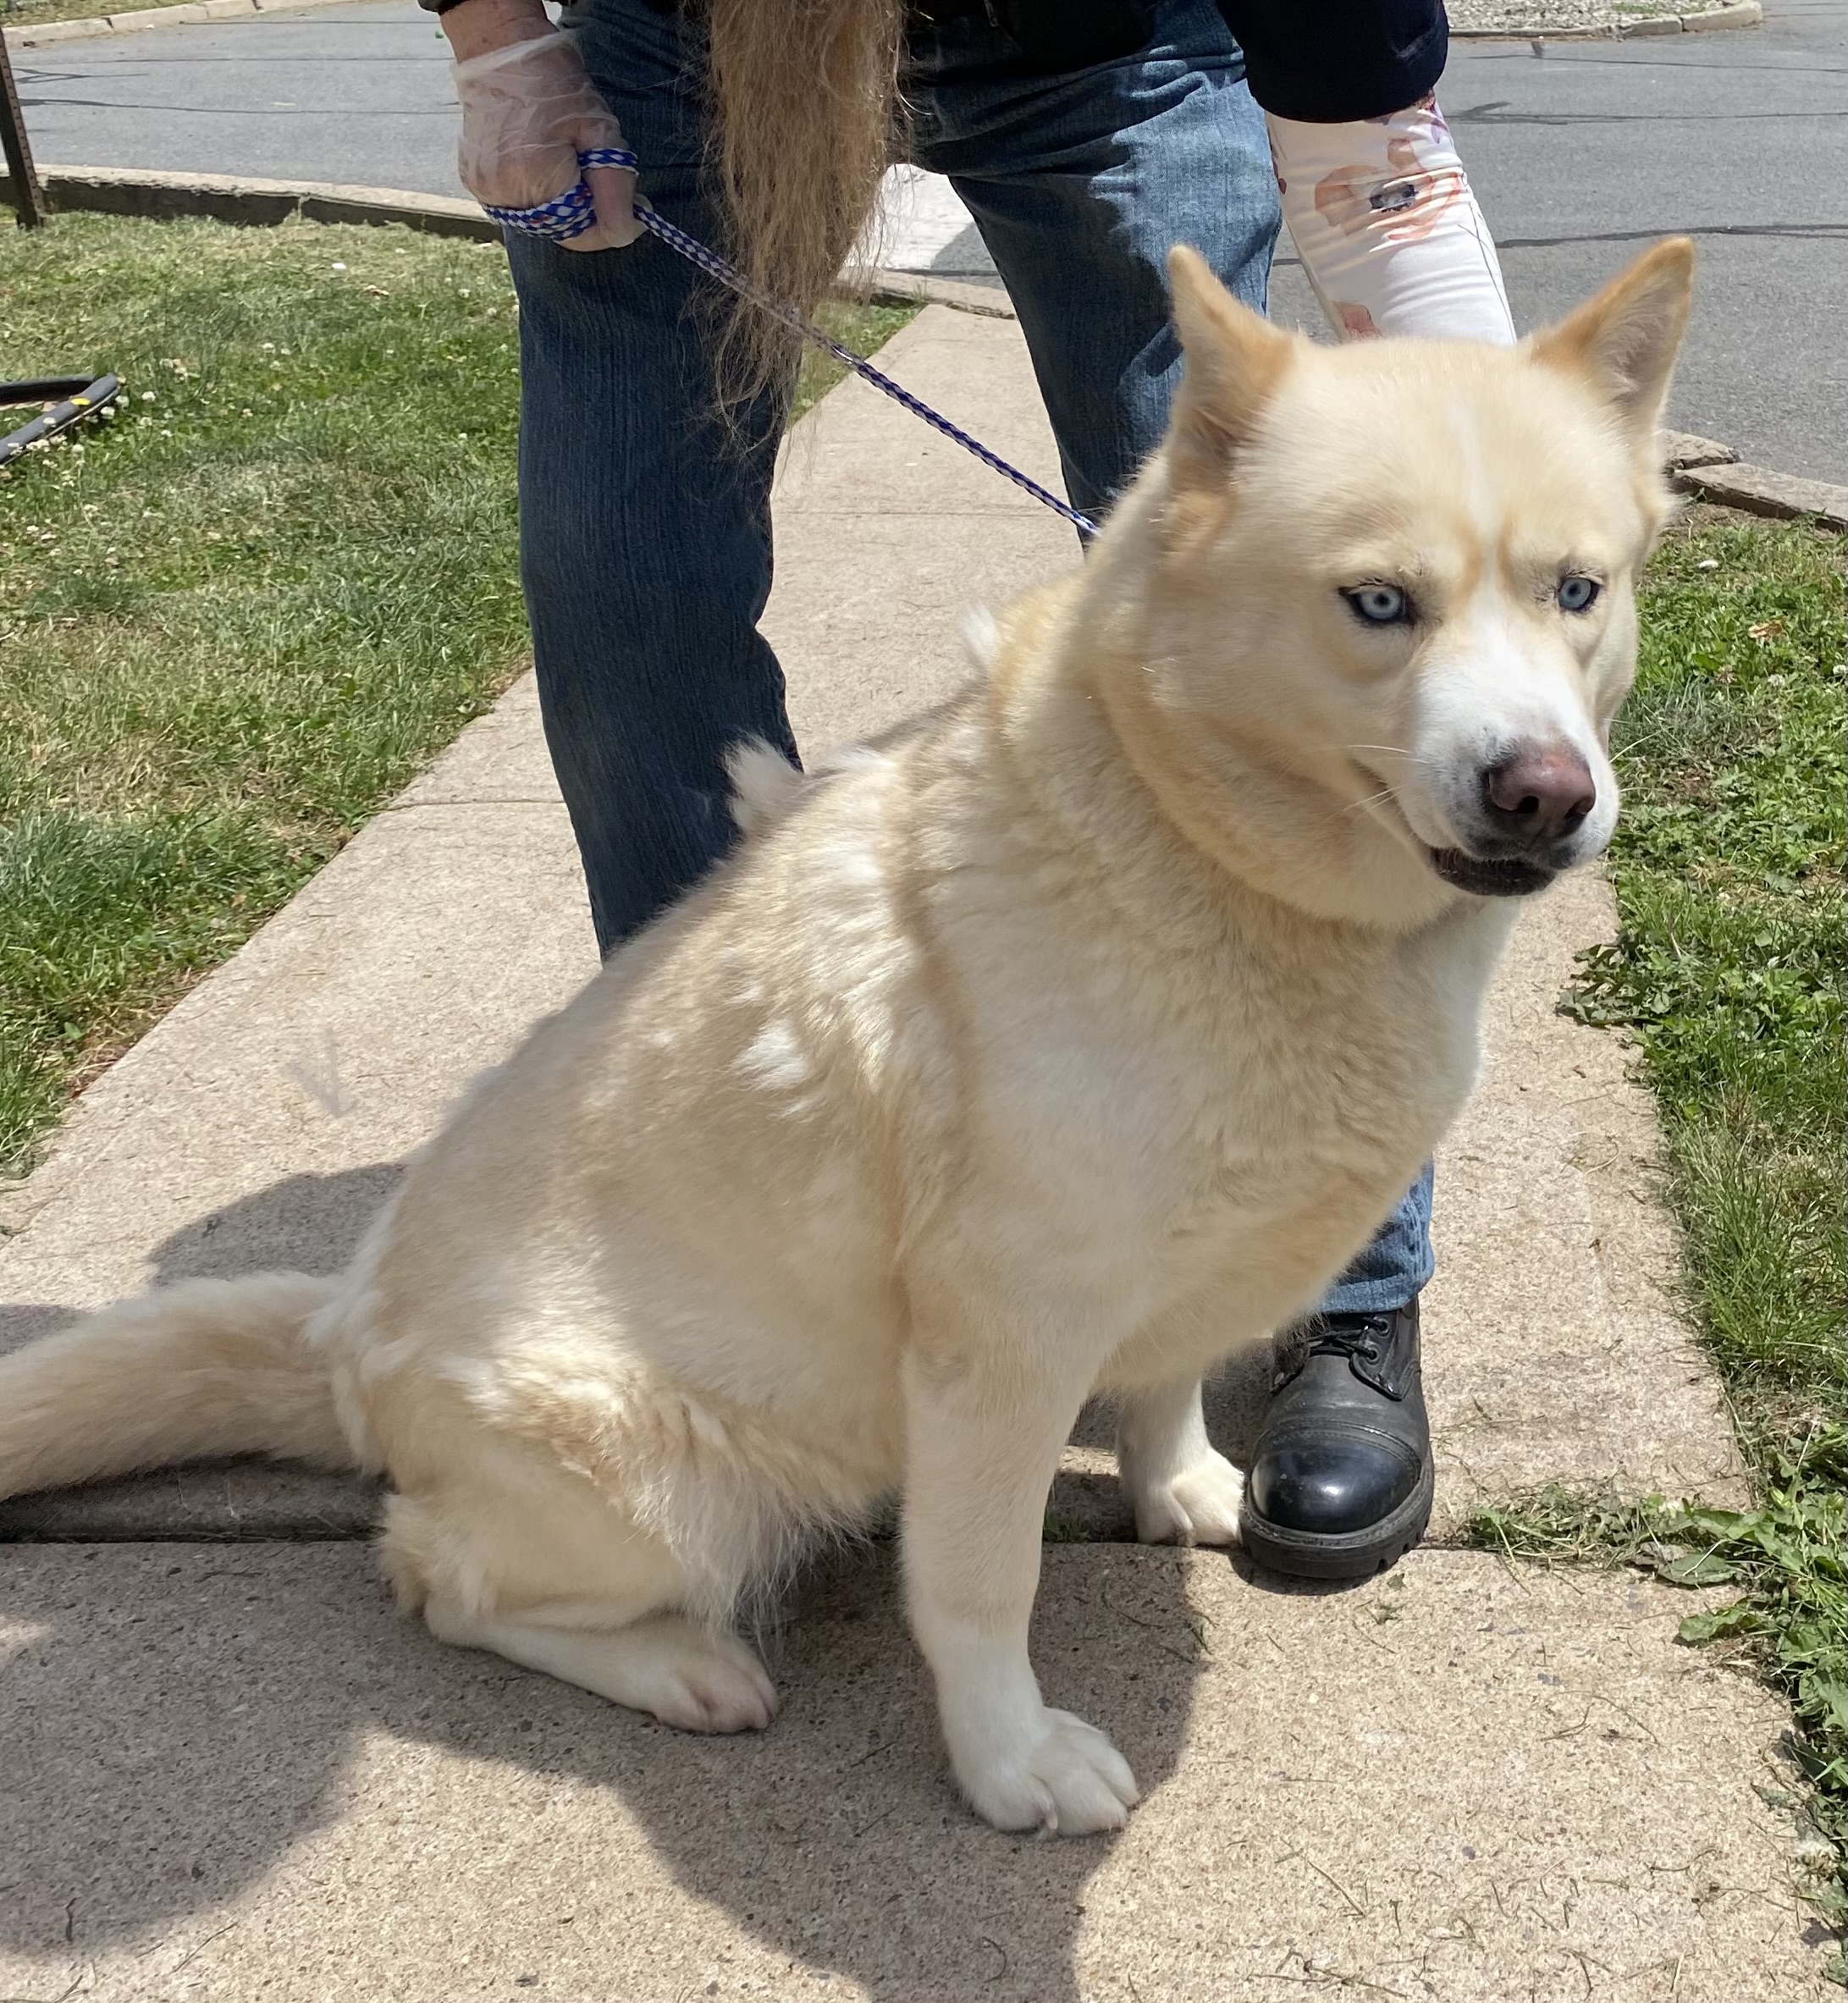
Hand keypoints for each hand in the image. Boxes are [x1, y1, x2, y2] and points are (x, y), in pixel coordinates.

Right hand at [450, 21, 641, 252]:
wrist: (501, 48)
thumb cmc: (554, 83)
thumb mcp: (598, 132)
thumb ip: (613, 189)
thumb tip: (625, 235)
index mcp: (535, 182)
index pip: (580, 235)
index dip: (609, 226)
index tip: (634, 208)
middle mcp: (504, 195)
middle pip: (560, 229)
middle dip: (586, 210)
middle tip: (602, 175)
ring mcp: (485, 189)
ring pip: (540, 219)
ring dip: (562, 202)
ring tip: (571, 162)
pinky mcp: (476, 181)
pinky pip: (517, 205)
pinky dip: (537, 193)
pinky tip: (543, 161)